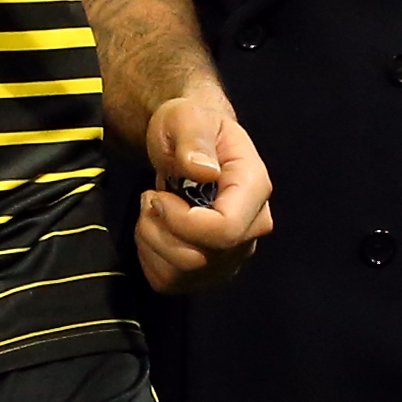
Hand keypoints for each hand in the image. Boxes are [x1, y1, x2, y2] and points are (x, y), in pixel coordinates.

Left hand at [135, 91, 272, 295]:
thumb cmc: (190, 128)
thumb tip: (202, 170)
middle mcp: (252, 228)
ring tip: (149, 211)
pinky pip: (171, 283)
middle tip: (147, 199)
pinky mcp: (209, 270)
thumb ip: (194, 140)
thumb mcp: (188, 118)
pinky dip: (150, 260)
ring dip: (151, 244)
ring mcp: (232, 254)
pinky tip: (153, 230)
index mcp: (254, 188)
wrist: (188, 144)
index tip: (157, 196)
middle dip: (159, 231)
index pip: (226, 230)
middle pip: (202, 259)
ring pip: (183, 276)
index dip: (182, 221)